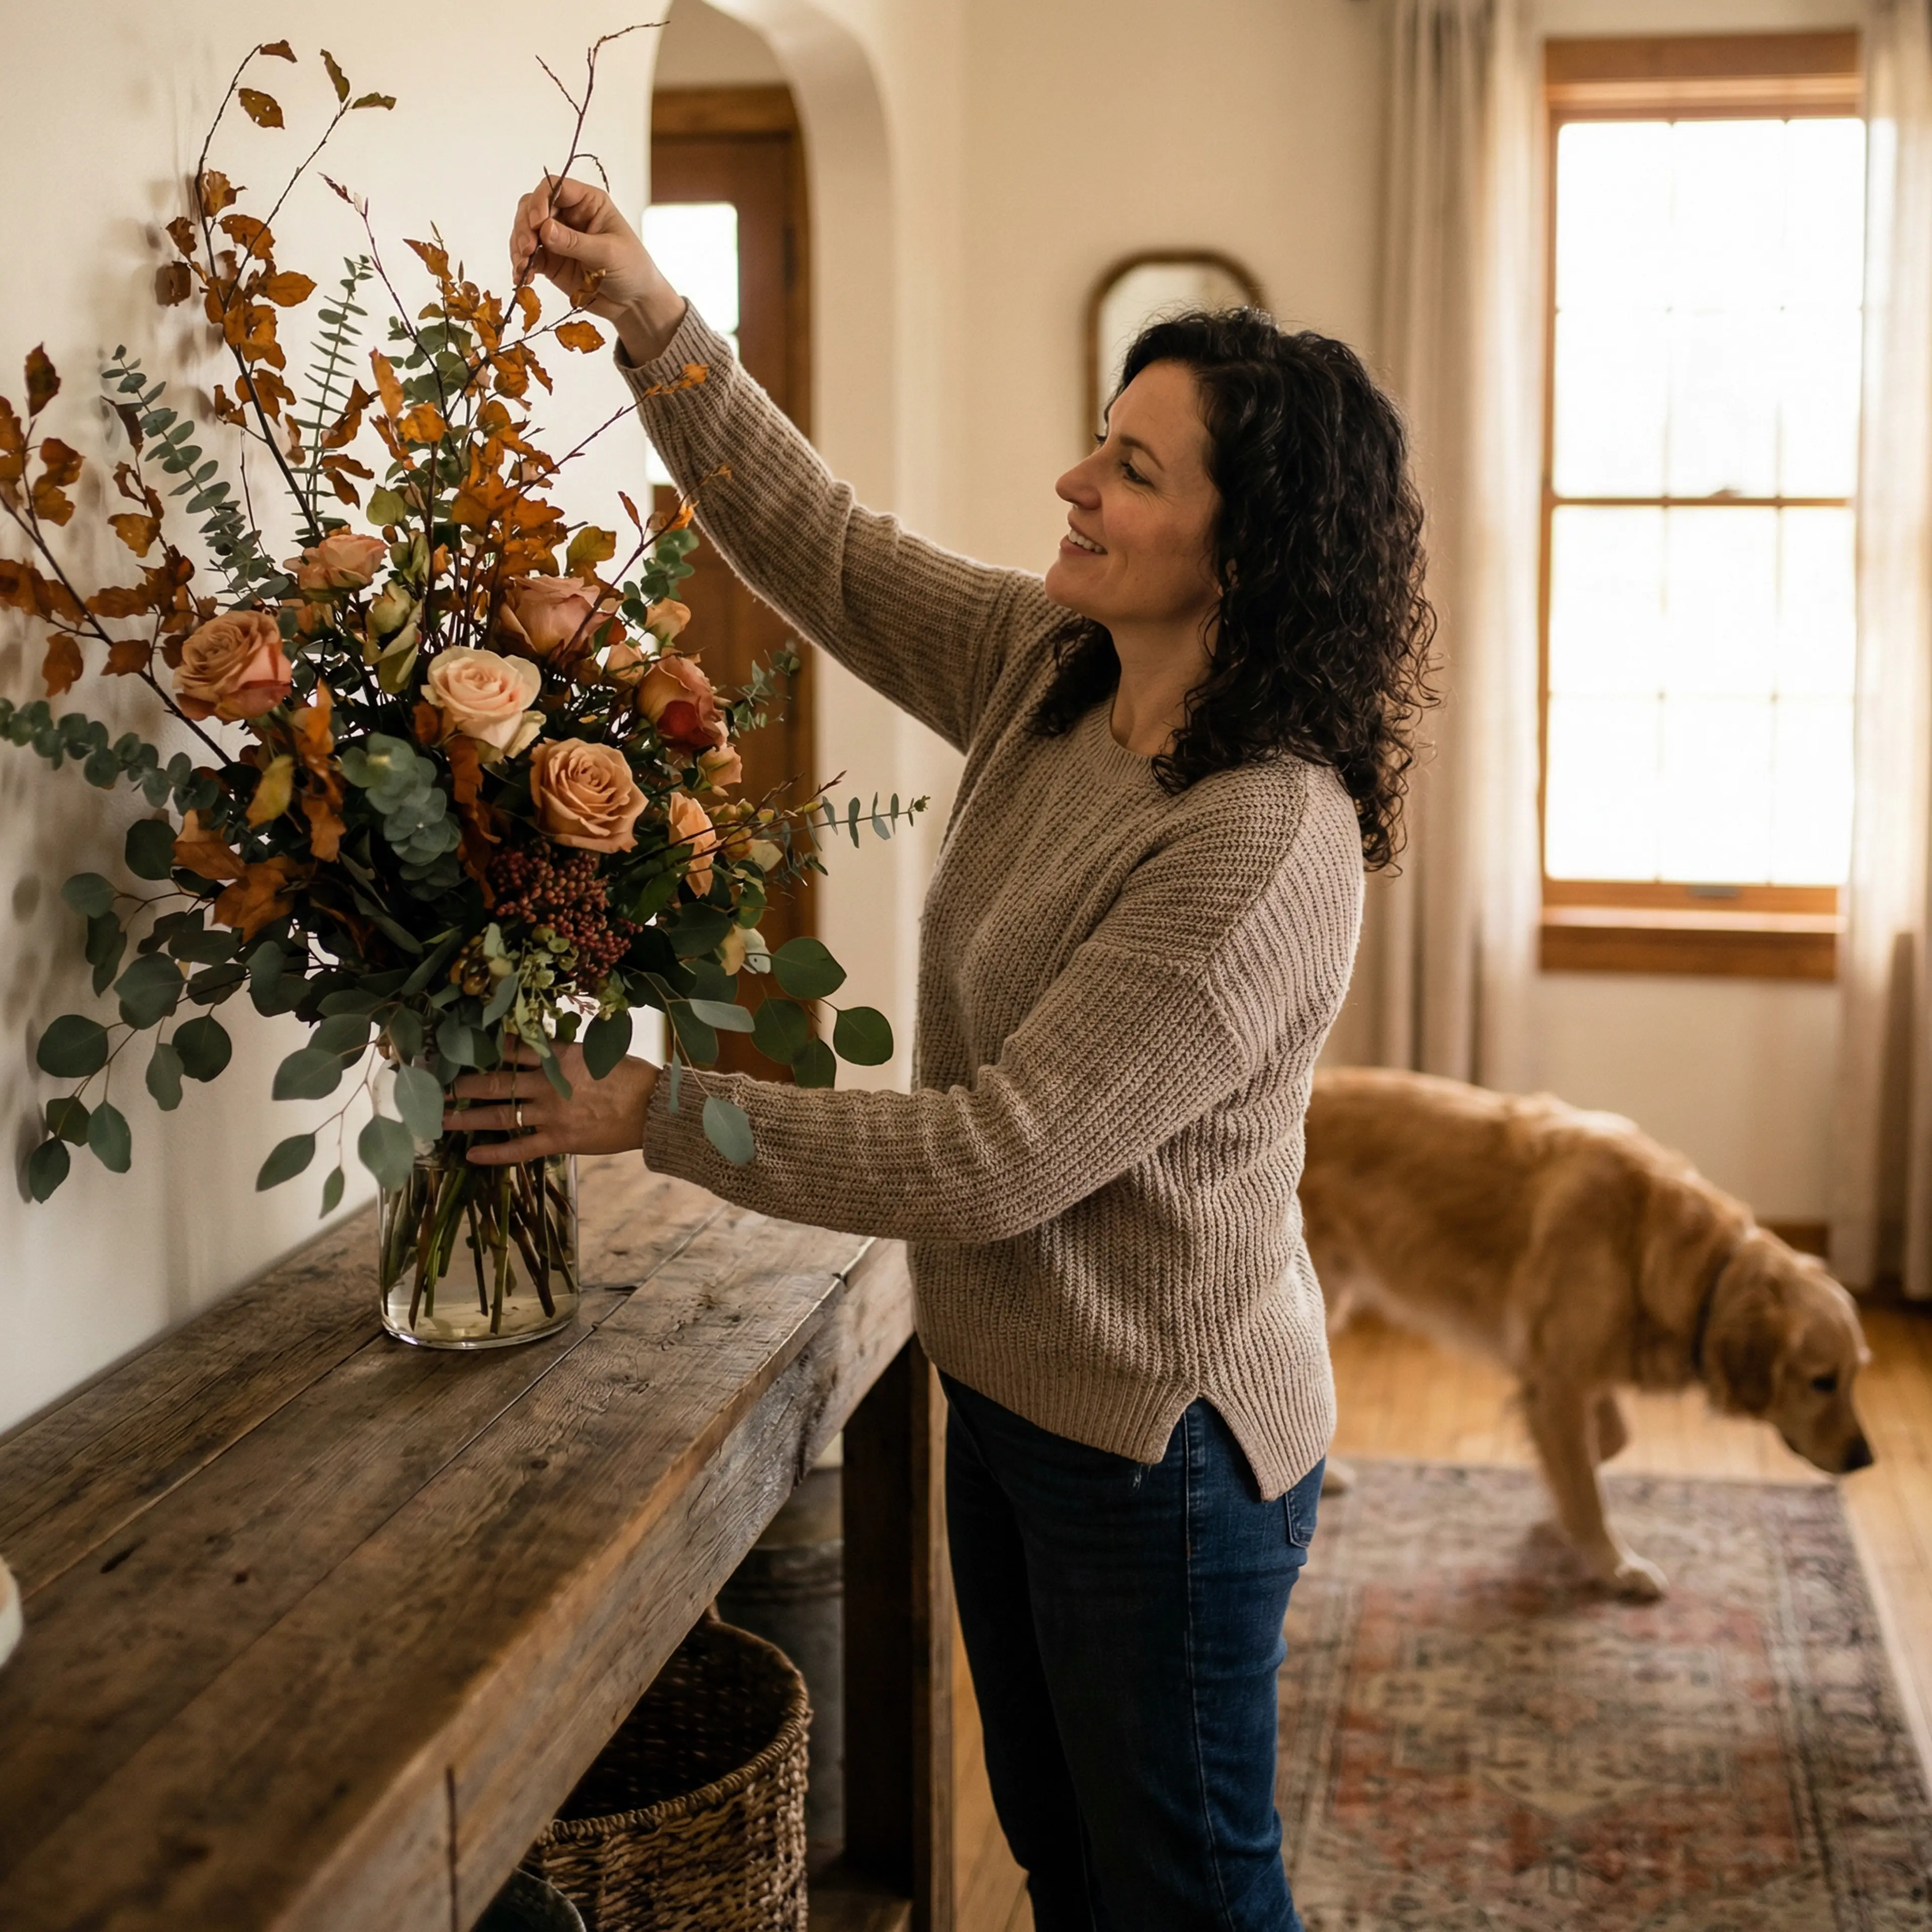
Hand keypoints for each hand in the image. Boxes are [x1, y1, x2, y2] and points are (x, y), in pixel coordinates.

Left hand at [447, 1041, 658, 1166]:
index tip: (460, 1047)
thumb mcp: (597, 1052)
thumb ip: (564, 1050)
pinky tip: (471, 1154)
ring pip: (500, 1114)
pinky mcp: (559, 1140)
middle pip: (495, 1082)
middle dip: (463, 1084)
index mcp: (559, 1057)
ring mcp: (551, 1114)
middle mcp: (548, 1085)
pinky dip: (495, 1152)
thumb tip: (537, 1041)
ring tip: (441, 1119)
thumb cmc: (630, 1075)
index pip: (513, 1048)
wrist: (653, 1109)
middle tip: (437, 1086)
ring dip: (467, 1117)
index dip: (484, 1048)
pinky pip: (520, 1148)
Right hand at [508, 176, 685, 363]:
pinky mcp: (550, 261)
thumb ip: (575, 242)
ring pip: (525, 231)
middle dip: (524, 226)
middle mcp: (568, 215)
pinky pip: (528, 257)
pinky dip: (521, 266)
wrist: (634, 302)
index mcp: (587, 202)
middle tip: (527, 250)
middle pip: (532, 207)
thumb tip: (544, 229)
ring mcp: (556, 238)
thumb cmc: (632, 269)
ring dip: (518, 246)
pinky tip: (522, 278)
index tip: (537, 223)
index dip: (540, 201)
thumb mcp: (608, 253)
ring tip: (523, 267)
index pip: (554, 187)